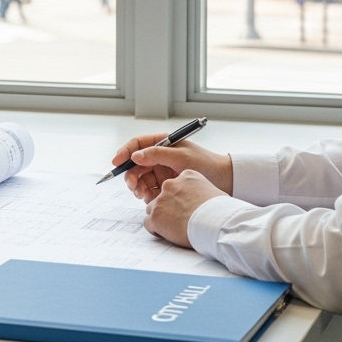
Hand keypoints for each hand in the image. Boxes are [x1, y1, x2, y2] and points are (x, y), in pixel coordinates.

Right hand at [112, 133, 232, 202]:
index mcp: (163, 143)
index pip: (137, 144)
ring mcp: (162, 171)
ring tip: (143, 194)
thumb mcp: (181, 157)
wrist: (225, 181)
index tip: (116, 163)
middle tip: (133, 186)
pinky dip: (146, 194)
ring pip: (141, 178)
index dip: (124, 152)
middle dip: (131, 174)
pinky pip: (149, 189)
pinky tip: (150, 198)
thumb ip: (157, 154)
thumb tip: (135, 155)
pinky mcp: (166, 185)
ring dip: (138, 186)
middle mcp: (160, 156)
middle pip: (136, 164)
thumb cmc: (206, 164)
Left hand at [143, 170, 226, 247]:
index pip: (175, 185)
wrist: (217, 224)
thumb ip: (201, 191)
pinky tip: (168, 234)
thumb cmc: (221, 211)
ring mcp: (161, 200)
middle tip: (180, 219)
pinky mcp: (155, 216)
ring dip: (161, 218)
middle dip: (168, 207)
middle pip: (162, 196)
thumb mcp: (213, 191)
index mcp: (186, 176)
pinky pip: (148, 223)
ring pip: (153, 209)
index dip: (179, 198)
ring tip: (174, 228)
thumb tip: (203, 199)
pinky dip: (156, 229)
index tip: (186, 207)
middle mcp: (170, 184)